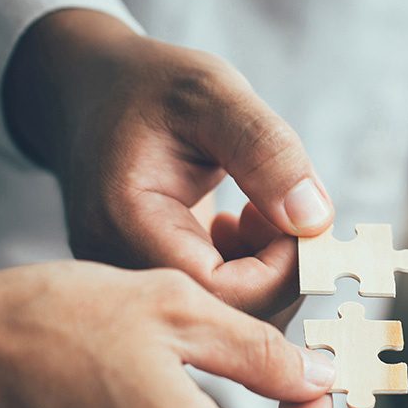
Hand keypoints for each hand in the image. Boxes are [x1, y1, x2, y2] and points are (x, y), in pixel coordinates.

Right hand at [3, 10, 333, 315]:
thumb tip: (315, 220)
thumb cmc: (148, 86)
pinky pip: (221, 308)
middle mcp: (123, 274)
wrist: (92, 94)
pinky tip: (247, 225)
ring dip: (271, 273)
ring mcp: (139, 290)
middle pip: (230, 319)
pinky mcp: (159, 289)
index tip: (300, 217)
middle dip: (282, 272)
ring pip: (231, 321)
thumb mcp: (211, 94)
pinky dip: (254, 273)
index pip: (223, 291)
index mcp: (125, 225)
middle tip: (293, 212)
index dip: (281, 267)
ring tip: (264, 211)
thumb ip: (265, 152)